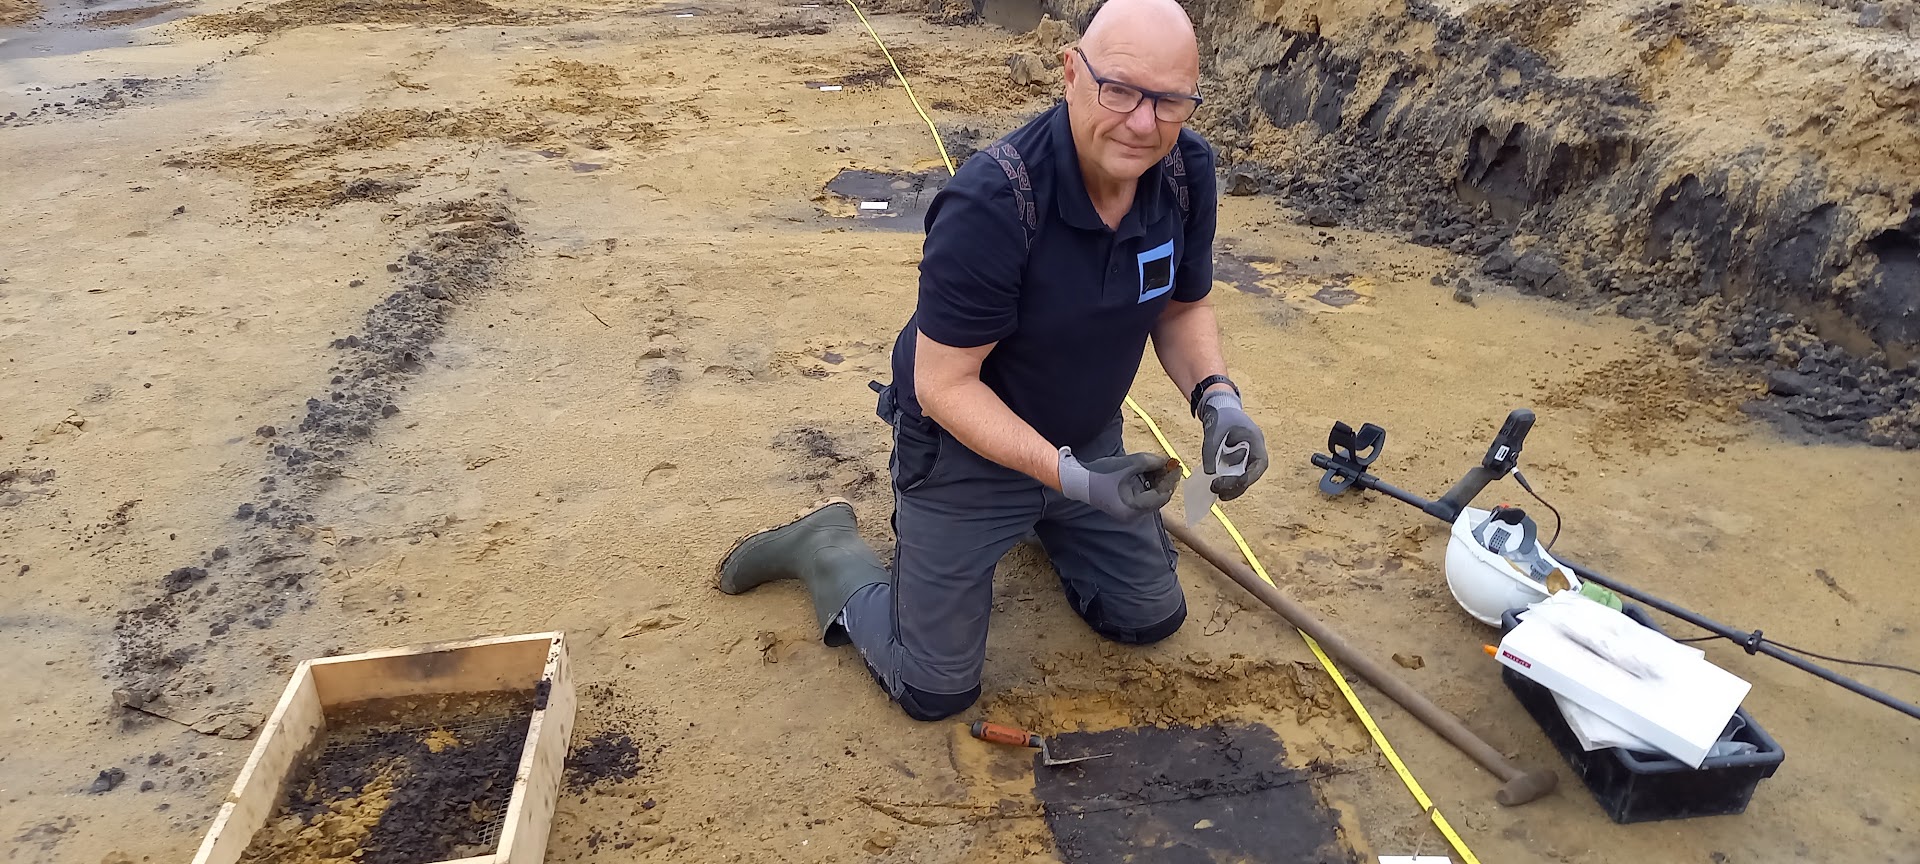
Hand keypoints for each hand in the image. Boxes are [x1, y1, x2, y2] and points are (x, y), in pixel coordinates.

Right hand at [1057, 448, 1177, 520]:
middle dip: (1164, 479)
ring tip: (1157, 464)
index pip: (1161, 496)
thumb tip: (1167, 461)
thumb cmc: (1099, 474)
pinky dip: (1146, 483)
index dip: (1170, 480)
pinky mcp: (1125, 505)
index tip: (1175, 465)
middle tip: (1168, 463)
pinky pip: (1142, 495)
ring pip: (1150, 495)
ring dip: (1155, 479)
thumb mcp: (1128, 464)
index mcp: (1133, 508)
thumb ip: (1150, 462)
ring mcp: (1128, 511)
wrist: (1077, 480)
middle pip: (1157, 497)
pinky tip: (1147, 470)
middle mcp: (1133, 514)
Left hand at [1198, 390, 1267, 500]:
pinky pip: (1235, 474)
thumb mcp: (1214, 430)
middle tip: (1218, 491)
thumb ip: (1211, 450)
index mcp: (1255, 441)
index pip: (1259, 465)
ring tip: (1216, 491)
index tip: (1233, 484)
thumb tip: (1209, 472)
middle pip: (1251, 475)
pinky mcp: (1238, 459)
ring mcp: (1247, 456)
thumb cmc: (1221, 415)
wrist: (1220, 407)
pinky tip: (1216, 486)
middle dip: (1236, 486)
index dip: (1248, 478)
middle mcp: (1255, 451)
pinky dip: (1227, 481)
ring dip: (1231, 487)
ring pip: (1244, 477)